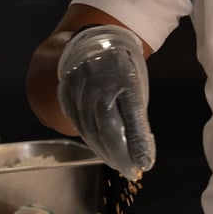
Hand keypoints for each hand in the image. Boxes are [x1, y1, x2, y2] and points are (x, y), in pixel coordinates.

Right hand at [57, 25, 154, 180]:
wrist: (95, 42)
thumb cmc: (122, 69)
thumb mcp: (136, 90)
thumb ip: (137, 121)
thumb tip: (143, 155)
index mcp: (122, 79)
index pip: (130, 119)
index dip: (136, 144)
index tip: (146, 164)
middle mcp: (98, 84)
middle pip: (107, 129)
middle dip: (120, 155)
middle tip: (132, 171)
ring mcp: (79, 88)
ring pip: (90, 129)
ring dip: (105, 151)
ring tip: (119, 164)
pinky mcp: (66, 94)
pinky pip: (77, 122)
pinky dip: (90, 139)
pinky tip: (101, 149)